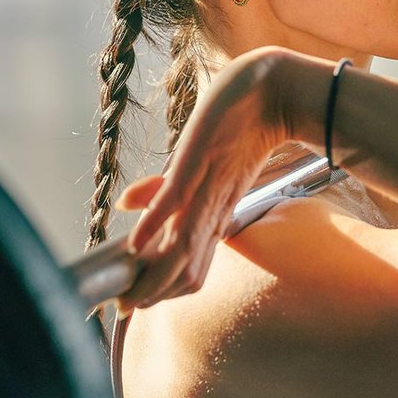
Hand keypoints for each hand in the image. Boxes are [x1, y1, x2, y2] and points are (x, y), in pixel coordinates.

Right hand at [110, 48, 292, 310]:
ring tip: (129, 294)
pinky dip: (154, 225)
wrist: (272, 90)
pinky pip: (174, 202)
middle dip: (154, 294)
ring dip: (154, 275)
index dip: (163, 292)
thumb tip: (127, 207)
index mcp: (215, 216)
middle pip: (187, 271)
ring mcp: (204, 190)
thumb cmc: (238, 125)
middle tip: (125, 307)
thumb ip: (161, 189)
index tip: (134, 304)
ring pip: (182, 249)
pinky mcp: (195, 166)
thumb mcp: (195, 165)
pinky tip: (136, 244)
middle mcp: (211, 211)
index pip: (191, 271)